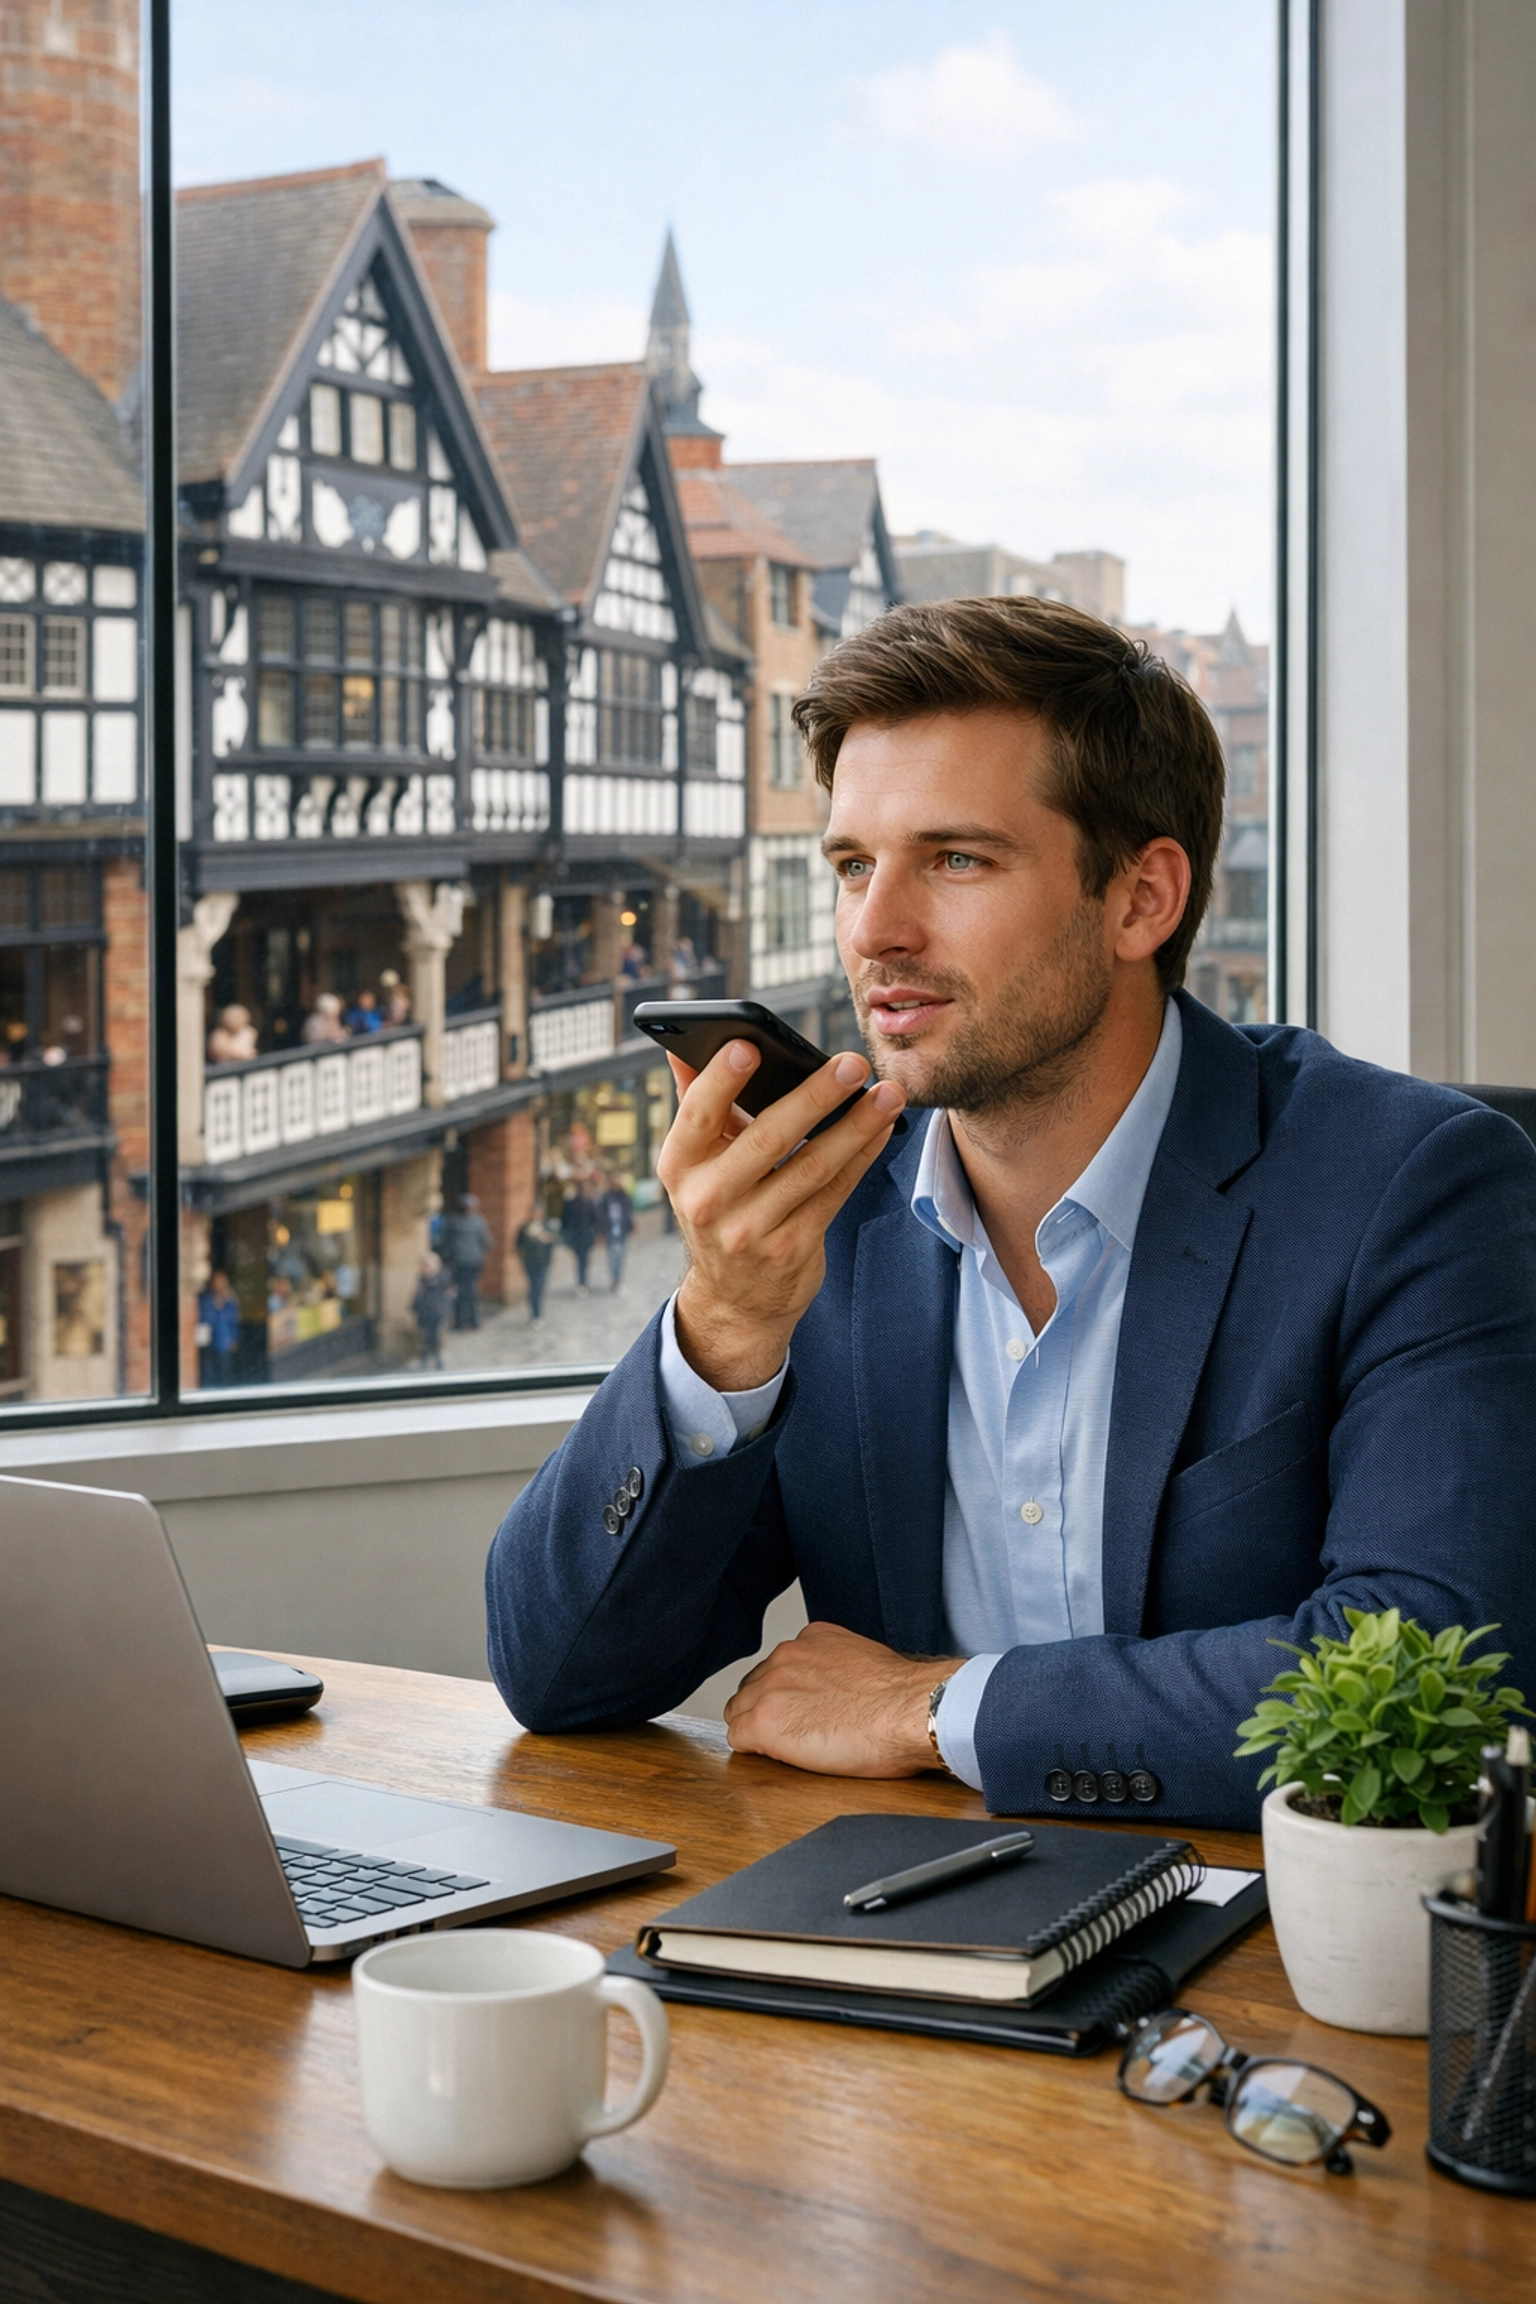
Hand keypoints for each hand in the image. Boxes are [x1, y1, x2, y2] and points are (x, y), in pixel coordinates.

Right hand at [658, 1044, 903, 1390]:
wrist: (735, 1297)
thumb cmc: (719, 1206)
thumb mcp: (696, 1164)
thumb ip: (695, 1103)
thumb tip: (682, 1044)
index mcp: (679, 1165)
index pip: (697, 1114)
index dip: (721, 1079)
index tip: (750, 1043)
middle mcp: (708, 1199)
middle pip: (767, 1138)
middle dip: (814, 1096)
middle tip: (852, 1064)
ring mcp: (750, 1229)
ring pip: (812, 1166)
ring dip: (856, 1126)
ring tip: (887, 1094)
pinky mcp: (792, 1249)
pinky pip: (835, 1192)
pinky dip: (862, 1156)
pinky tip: (882, 1129)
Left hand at [723, 1621, 961, 1776]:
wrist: (911, 1710)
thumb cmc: (904, 1698)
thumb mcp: (867, 1663)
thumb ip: (839, 1668)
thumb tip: (841, 1690)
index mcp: (811, 1640)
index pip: (778, 1667)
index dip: (786, 1695)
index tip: (801, 1711)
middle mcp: (786, 1657)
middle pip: (753, 1687)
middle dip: (767, 1710)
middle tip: (794, 1734)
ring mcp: (771, 1688)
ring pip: (740, 1711)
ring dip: (759, 1729)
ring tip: (789, 1748)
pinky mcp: (764, 1723)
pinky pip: (738, 1738)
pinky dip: (753, 1751)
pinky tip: (780, 1758)